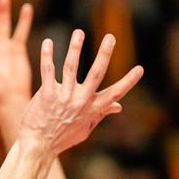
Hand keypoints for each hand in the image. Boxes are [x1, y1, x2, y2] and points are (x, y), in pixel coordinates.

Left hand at [19, 30, 142, 153]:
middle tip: (111, 38)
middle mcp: (80, 101)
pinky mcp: (47, 94)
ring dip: (76, 47)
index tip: (140, 69)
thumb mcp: (85, 128)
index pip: (115, 93)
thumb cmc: (62, 137)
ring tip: (79, 32)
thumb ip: (101, 114)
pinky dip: (48, 55)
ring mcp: (64, 96)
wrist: (38, 145)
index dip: (129, 82)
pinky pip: (48, 70)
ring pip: (71, 66)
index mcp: (92, 109)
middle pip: (96, 73)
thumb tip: (118, 106)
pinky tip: (48, 42)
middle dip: (104, 54)